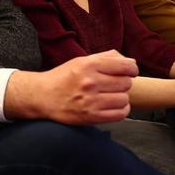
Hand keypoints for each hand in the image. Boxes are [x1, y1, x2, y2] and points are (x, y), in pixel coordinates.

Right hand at [8, 50, 136, 124]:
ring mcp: (91, 101)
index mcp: (89, 65)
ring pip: (124, 99)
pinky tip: (113, 105)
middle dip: (124, 83)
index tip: (129, 71)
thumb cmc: (63, 78)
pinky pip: (120, 114)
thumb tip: (130, 61)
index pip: (126, 66)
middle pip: (126, 83)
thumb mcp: (82, 60)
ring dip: (121, 98)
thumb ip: (106, 58)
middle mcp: (91, 82)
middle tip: (115, 84)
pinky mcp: (91, 117)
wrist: (42, 97)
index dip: (132, 69)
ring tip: (112, 96)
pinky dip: (121, 110)